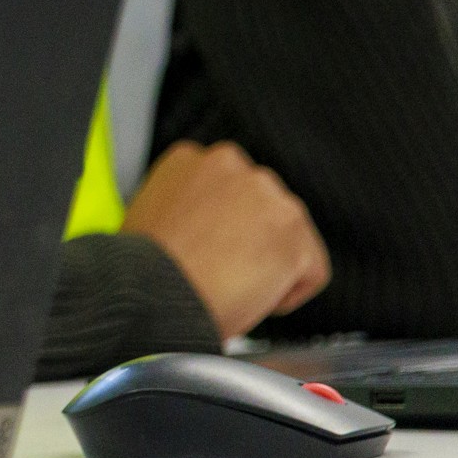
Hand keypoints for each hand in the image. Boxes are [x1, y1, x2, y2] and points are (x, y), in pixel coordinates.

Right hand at [120, 139, 330, 340]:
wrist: (155, 291)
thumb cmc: (145, 270)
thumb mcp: (149, 218)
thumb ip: (184, 209)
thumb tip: (201, 231)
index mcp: (188, 158)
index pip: (226, 188)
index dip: (220, 226)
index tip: (210, 248)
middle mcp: (230, 163)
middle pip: (261, 207)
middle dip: (251, 240)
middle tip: (225, 271)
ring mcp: (266, 192)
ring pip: (288, 237)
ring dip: (270, 264)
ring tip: (235, 287)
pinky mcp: (294, 227)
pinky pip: (311, 270)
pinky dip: (290, 292)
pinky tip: (254, 299)